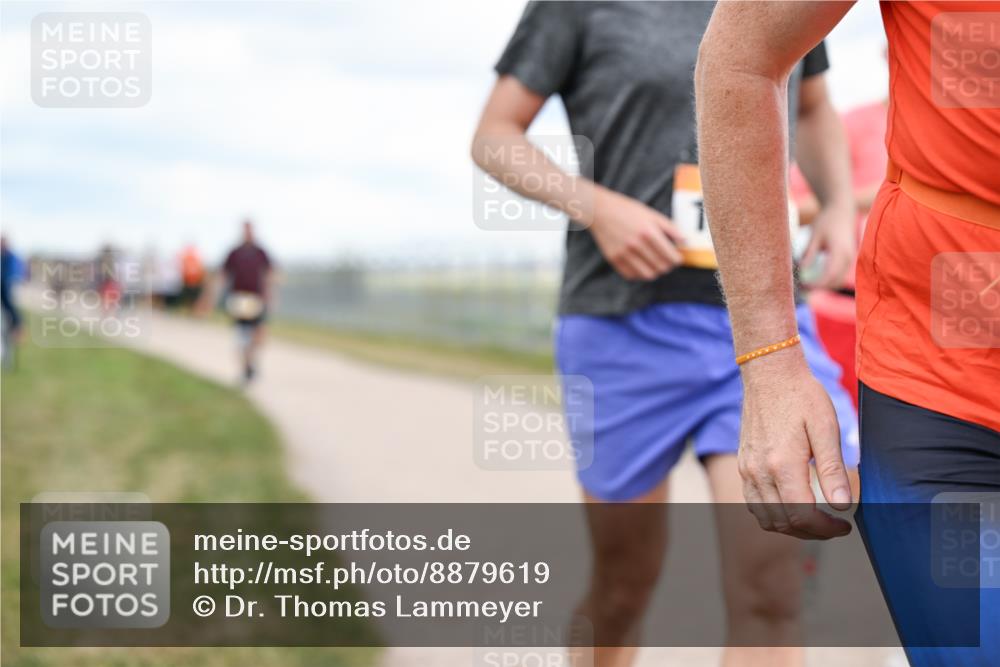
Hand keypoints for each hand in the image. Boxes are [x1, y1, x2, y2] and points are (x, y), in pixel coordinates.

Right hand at [588, 186, 683, 280]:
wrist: (600, 211)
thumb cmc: (628, 210)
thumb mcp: (652, 215)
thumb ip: (670, 228)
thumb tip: (685, 242)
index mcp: (648, 232)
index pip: (671, 257)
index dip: (677, 260)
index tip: (677, 258)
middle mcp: (636, 245)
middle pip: (661, 268)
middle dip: (668, 266)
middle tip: (667, 260)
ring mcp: (624, 254)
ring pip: (648, 275)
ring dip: (655, 271)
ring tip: (655, 264)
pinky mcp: (614, 259)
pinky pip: (632, 275)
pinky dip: (640, 273)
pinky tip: (641, 264)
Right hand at [738, 349, 852, 539]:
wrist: (769, 373)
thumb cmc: (802, 396)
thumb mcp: (826, 428)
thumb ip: (833, 470)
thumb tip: (842, 506)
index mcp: (782, 464)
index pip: (802, 516)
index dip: (826, 529)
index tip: (844, 525)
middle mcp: (759, 471)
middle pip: (783, 523)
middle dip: (812, 531)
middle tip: (835, 525)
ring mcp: (747, 469)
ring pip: (765, 518)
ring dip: (791, 527)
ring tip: (815, 520)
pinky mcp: (743, 465)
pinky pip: (753, 503)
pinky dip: (772, 515)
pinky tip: (792, 505)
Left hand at [800, 201, 855, 288]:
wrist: (842, 210)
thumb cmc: (826, 221)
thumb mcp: (815, 235)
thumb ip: (809, 253)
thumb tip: (802, 271)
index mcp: (840, 251)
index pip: (829, 275)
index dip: (817, 284)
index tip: (803, 286)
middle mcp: (848, 257)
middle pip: (835, 281)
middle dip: (820, 288)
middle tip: (803, 289)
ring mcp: (850, 258)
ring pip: (839, 279)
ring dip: (825, 285)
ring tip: (808, 284)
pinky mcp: (849, 258)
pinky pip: (840, 274)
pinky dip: (829, 279)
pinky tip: (816, 278)